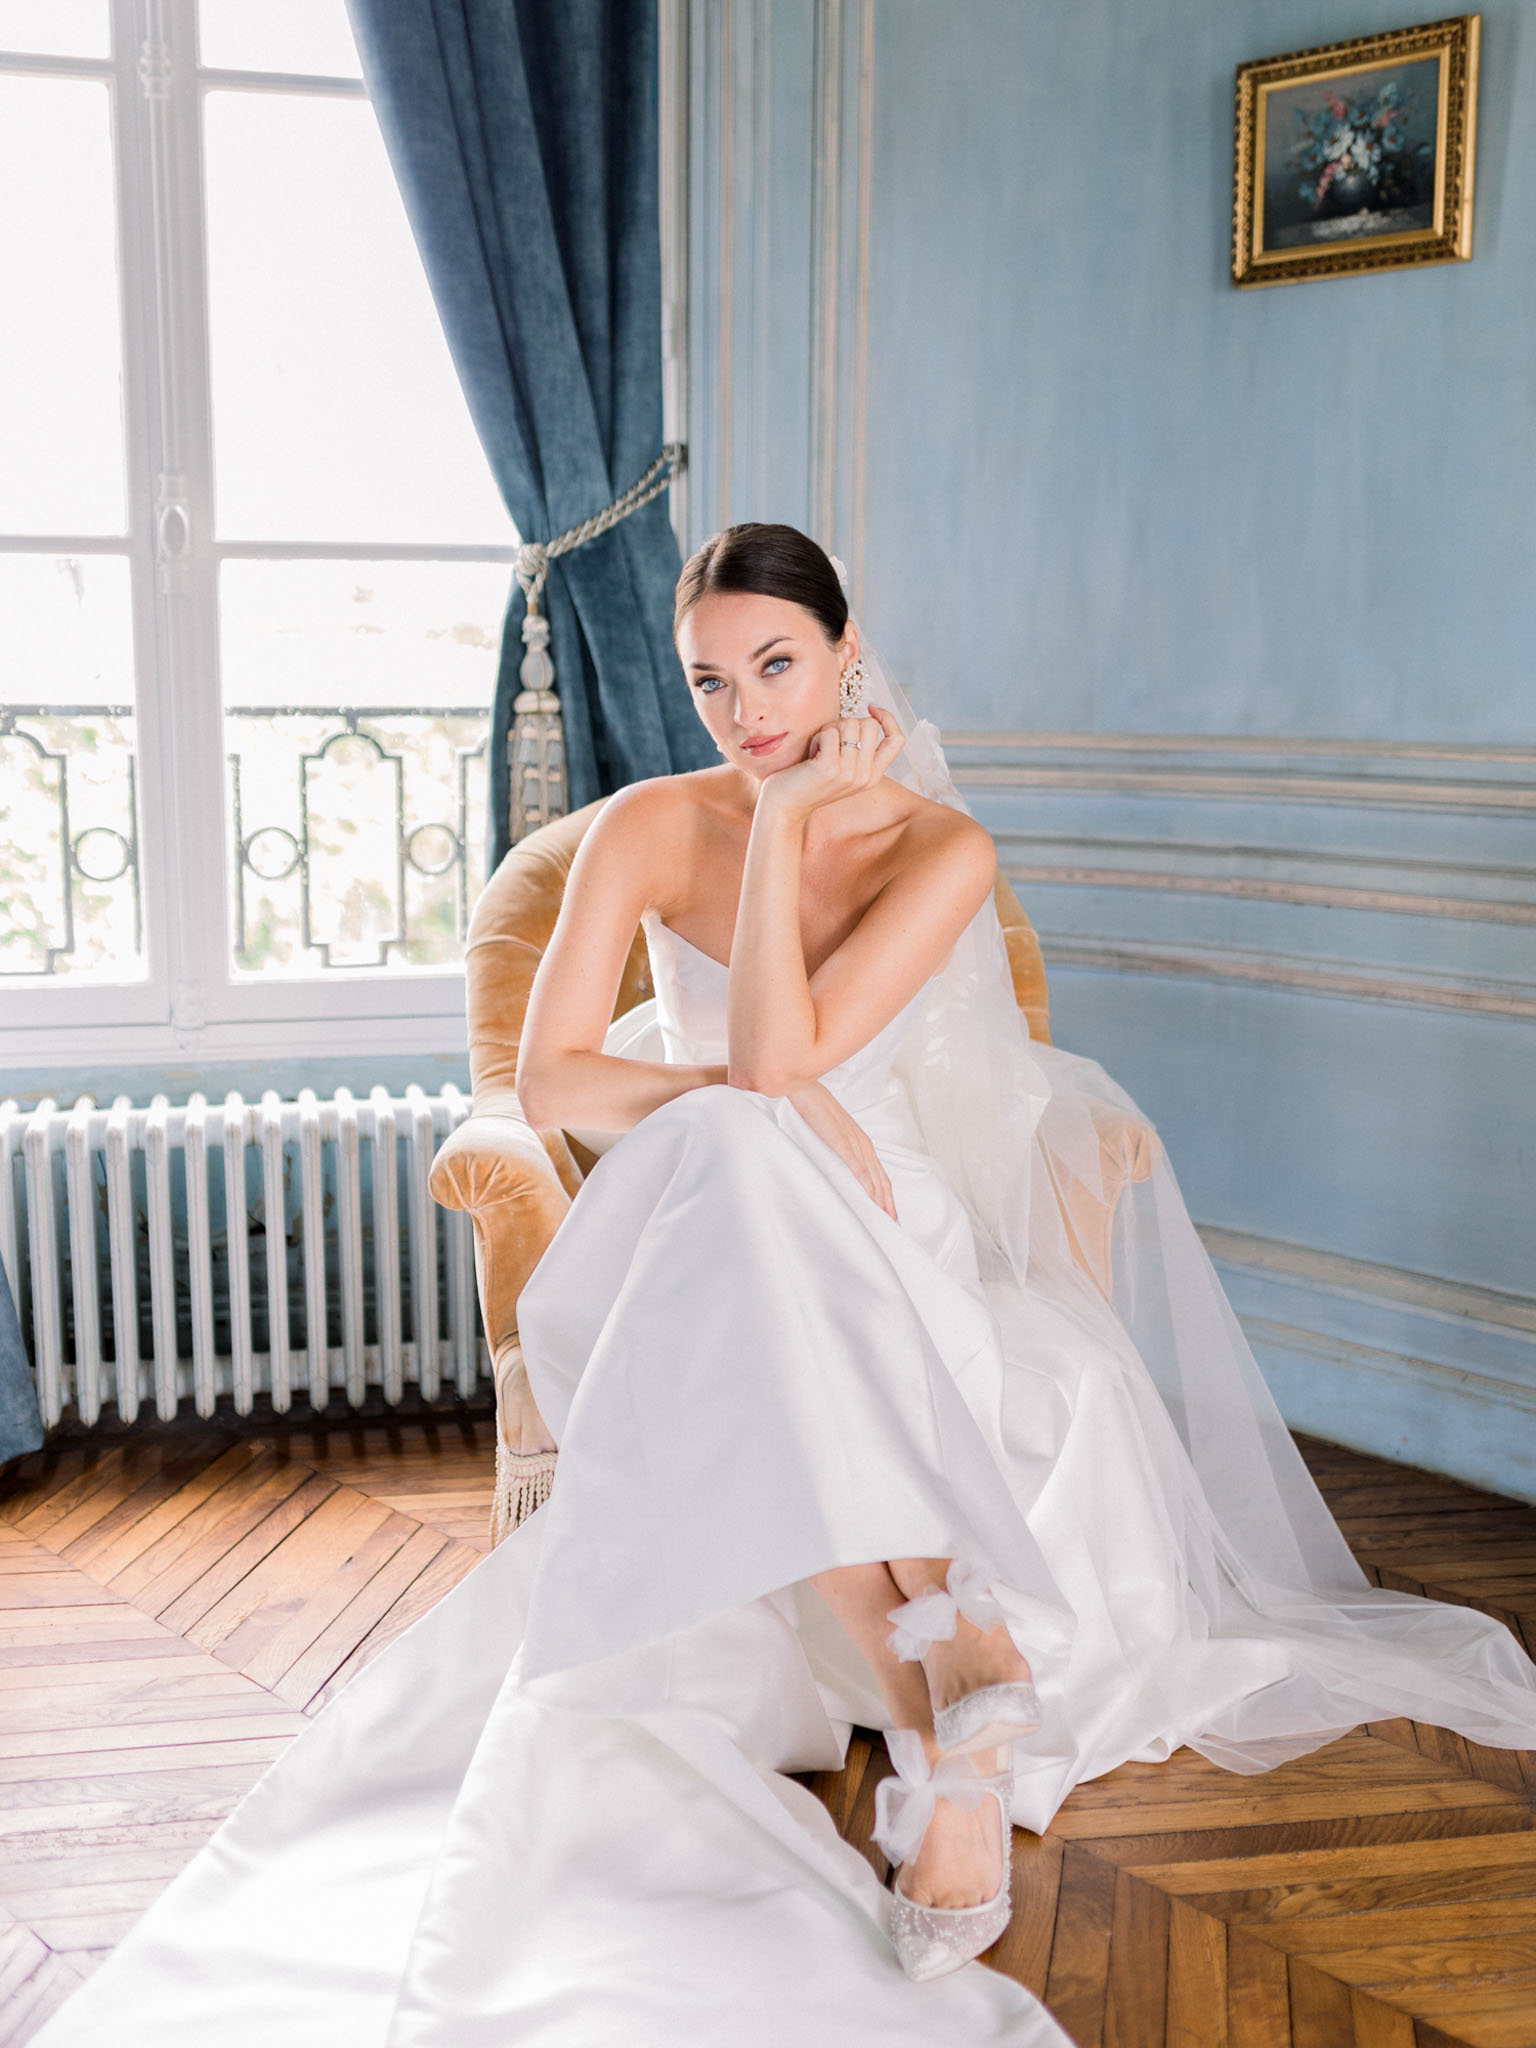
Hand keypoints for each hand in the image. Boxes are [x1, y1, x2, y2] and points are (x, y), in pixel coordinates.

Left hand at [759, 704, 905, 818]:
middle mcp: (865, 776)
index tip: (871, 707)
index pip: (897, 740)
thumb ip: (858, 749)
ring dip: (829, 730)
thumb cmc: (808, 781)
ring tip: (818, 750)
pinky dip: (817, 737)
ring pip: (850, 724)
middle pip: (869, 724)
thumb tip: (868, 714)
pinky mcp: (831, 767)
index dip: (888, 718)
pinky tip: (810, 755)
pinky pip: (830, 732)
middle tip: (829, 741)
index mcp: (873, 776)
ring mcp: (850, 772)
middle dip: (846, 723)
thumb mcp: (843, 768)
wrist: (785, 807)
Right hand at [786, 1080, 897, 1221]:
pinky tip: (870, 1198)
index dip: (886, 1193)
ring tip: (886, 1217)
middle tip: (893, 1222)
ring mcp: (854, 1143)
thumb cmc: (815, 1110)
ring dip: (881, 1199)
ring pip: (874, 1177)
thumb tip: (834, 1164)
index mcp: (860, 1141)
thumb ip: (836, 1148)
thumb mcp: (830, 1133)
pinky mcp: (843, 1143)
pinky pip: (858, 1168)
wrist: (806, 1092)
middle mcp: (863, 1144)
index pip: (879, 1173)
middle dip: (889, 1202)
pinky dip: (867, 1185)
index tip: (889, 1211)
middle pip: (882, 1179)